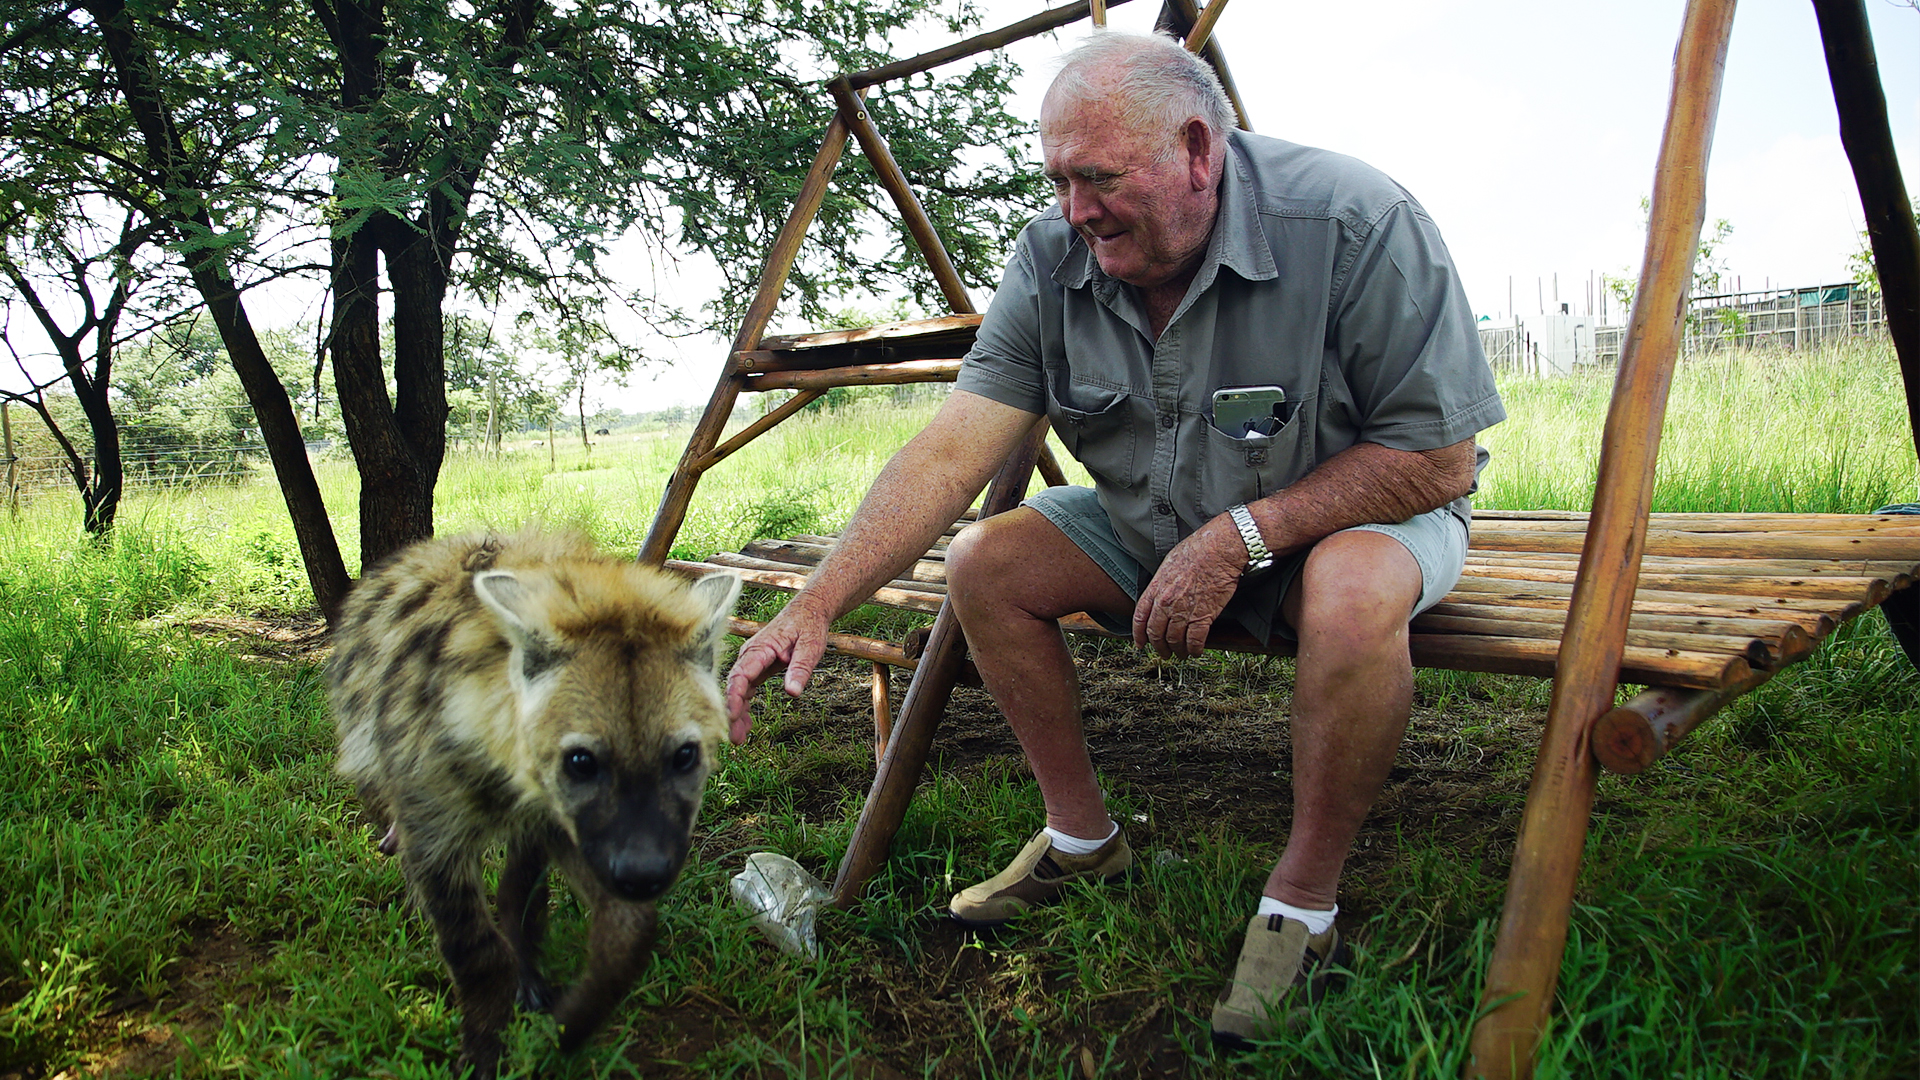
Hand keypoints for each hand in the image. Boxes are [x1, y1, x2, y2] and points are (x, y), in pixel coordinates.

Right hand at [724, 596, 832, 743]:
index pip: (741, 673)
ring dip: (736, 713)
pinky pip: (745, 690)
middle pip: (735, 685)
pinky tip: (746, 726)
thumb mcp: (811, 646)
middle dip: (732, 711)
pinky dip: (744, 707)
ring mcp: (751, 661)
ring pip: (738, 690)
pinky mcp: (756, 668)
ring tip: (739, 738)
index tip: (732, 715)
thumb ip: (800, 668)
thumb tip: (792, 692)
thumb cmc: (808, 626)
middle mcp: (750, 654)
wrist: (808, 611)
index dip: (734, 696)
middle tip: (734, 737)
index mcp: (761, 647)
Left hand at [1132, 517, 1245, 657]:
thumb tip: (1161, 594)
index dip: (1139, 634)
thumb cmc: (1197, 550)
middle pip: (1156, 633)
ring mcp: (1184, 611)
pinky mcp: (1204, 616)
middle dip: (1159, 647)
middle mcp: (1166, 603)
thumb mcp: (1168, 564)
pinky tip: (1196, 651)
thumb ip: (1162, 583)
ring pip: (1175, 640)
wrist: (1218, 550)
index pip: (1140, 618)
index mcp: (1156, 589)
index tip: (1141, 643)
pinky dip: (1194, 649)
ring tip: (1181, 654)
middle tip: (1164, 653)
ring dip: (1177, 651)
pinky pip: (1195, 640)